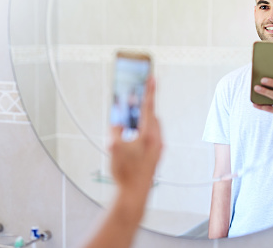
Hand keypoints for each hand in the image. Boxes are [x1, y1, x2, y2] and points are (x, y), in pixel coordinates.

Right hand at [109, 77, 162, 192]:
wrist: (134, 194)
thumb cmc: (125, 172)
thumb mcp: (113, 147)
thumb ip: (115, 129)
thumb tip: (118, 120)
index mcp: (148, 134)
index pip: (148, 107)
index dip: (149, 90)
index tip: (152, 76)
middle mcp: (157, 139)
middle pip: (150, 115)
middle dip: (140, 107)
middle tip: (132, 99)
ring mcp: (158, 147)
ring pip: (151, 126)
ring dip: (140, 120)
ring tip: (128, 121)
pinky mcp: (156, 154)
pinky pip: (150, 135)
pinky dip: (142, 131)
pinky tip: (131, 137)